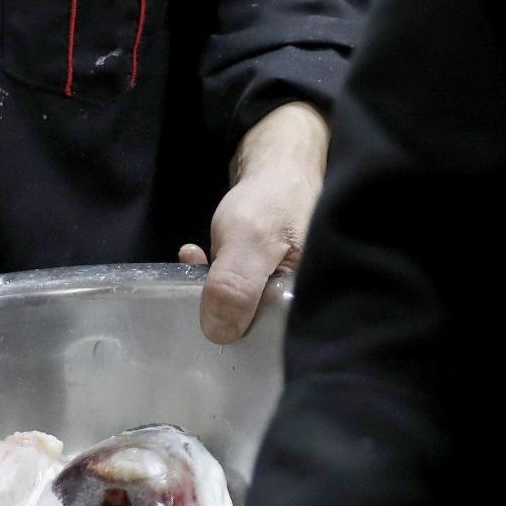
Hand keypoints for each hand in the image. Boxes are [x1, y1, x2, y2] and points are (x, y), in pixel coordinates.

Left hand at [181, 100, 329, 343]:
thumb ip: (235, 285)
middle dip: (222, 317)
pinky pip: (234, 289)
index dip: (243, 342)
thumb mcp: (251, 241)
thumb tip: (218, 333)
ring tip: (195, 267)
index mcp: (311, 305)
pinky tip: (196, 256)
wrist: (278, 161)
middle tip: (194, 298)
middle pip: (258, 332)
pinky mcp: (264, 277)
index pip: (278, 345)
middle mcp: (300, 304)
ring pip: (242, 311)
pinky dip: (211, 275)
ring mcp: (281, 291)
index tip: (209, 327)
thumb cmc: (275, 198)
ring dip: (211, 293)